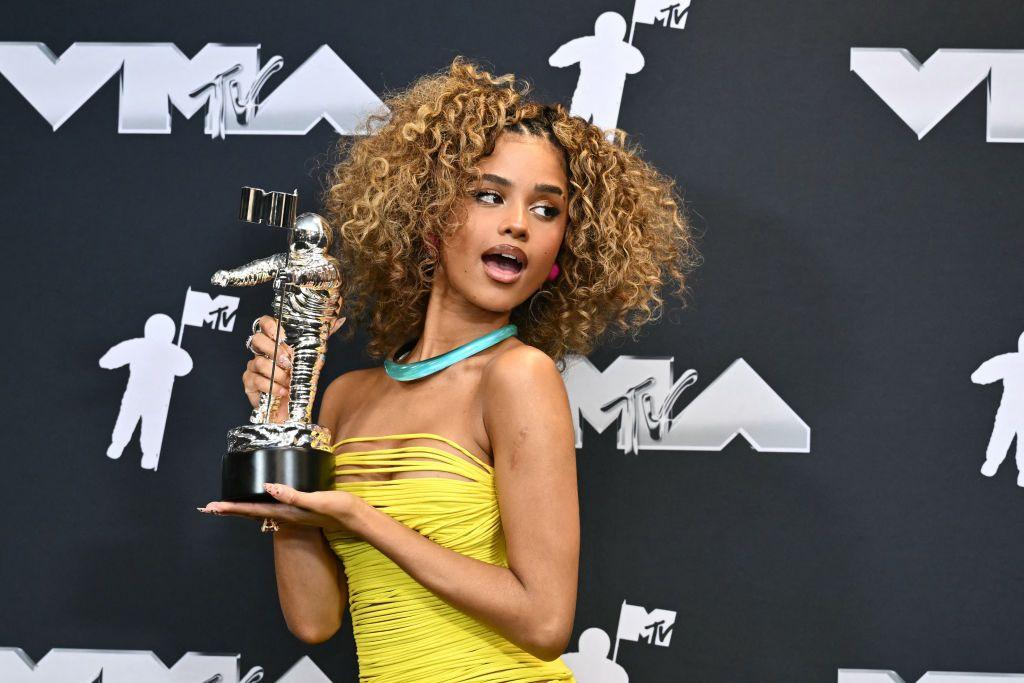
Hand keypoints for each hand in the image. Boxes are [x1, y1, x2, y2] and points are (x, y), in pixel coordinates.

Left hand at [198, 483, 363, 532]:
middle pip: (252, 513)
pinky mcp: (300, 509)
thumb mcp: (317, 500)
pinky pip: (273, 508)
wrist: (356, 519)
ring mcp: (293, 514)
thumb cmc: (339, 509)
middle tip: (210, 508)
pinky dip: (260, 505)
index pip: (253, 510)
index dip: (232, 508)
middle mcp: (286, 515)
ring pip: (261, 511)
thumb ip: (293, 495)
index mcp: (286, 512)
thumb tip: (268, 487)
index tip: (212, 507)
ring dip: (243, 509)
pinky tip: (262, 500)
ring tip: (228, 506)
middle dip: (231, 510)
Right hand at [243, 313, 345, 420]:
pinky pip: (256, 380)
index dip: (271, 326)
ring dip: (277, 373)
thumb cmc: (301, 381)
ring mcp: (253, 367)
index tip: (283, 336)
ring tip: (289, 381)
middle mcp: (261, 352)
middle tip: (288, 362)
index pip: (265, 323)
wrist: (293, 408)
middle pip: (257, 339)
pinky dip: (271, 386)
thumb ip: (322, 338)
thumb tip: (340, 320)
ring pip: (258, 361)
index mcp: (274, 342)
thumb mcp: (313, 358)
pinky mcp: (249, 382)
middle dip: (275, 350)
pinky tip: (283, 391)